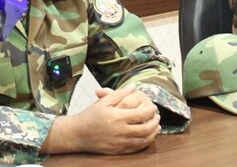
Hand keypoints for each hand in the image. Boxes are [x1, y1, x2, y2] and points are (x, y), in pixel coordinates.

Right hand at [42, 85, 159, 155]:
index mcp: (118, 117)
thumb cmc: (90, 116)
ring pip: (143, 140)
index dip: (151, 110)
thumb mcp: (103, 101)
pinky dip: (145, 143)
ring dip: (153, 134)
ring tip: (157, 127)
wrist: (78, 133)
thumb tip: (134, 86)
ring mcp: (120, 142)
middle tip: (158, 117)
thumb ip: (120, 93)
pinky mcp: (118, 150)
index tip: (154, 107)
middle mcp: (121, 131)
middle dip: (155, 122)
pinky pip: (136, 148)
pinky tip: (147, 137)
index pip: (142, 114)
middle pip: (146, 128)